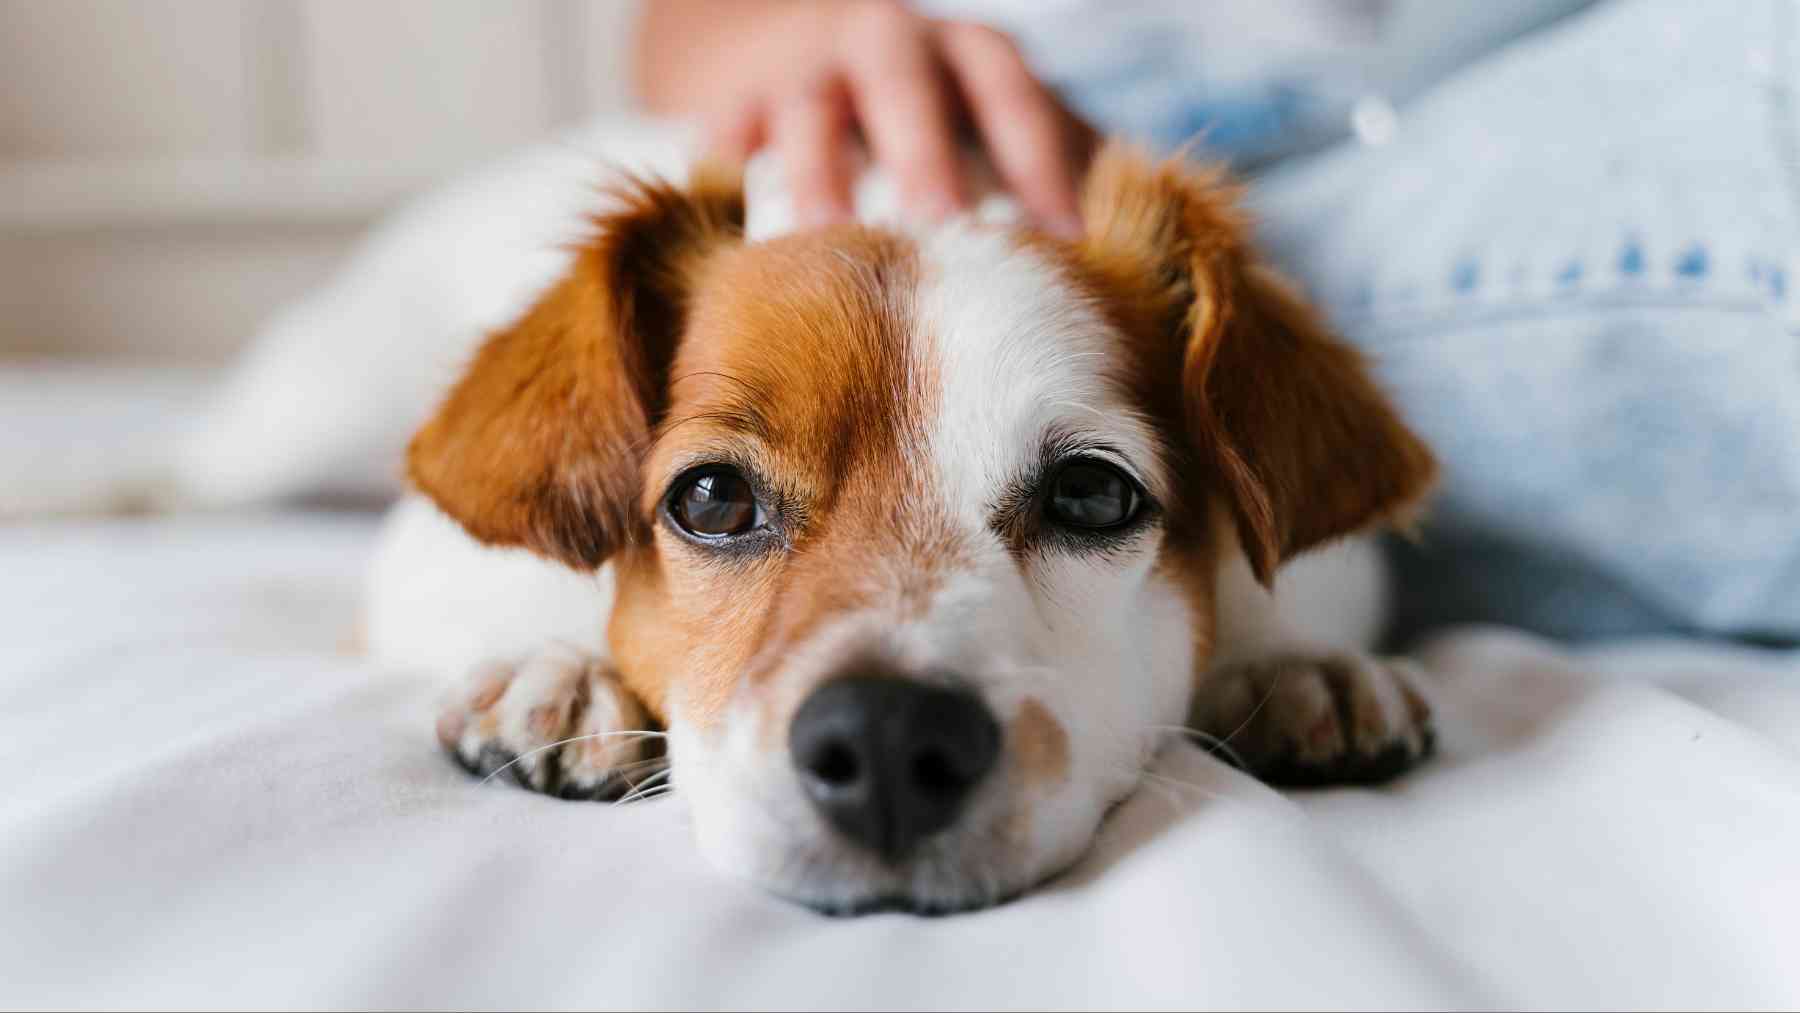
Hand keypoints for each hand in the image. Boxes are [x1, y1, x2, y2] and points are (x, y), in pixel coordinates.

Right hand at [636, 0, 1095, 234]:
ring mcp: (804, 67)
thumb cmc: (938, 122)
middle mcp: (887, 41)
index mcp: (970, 53)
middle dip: (924, 159)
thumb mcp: (999, 129)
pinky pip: (724, 139)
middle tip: (938, 233)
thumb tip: (1131, 270)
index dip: (1039, 163)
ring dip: (817, 182)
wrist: (805, 56)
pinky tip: (734, 247)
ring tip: (822, 254)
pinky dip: (727, 183)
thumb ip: (1054, 177)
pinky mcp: (734, 101)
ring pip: (809, 114)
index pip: (1013, 96)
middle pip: (905, 88)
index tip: (1061, 242)